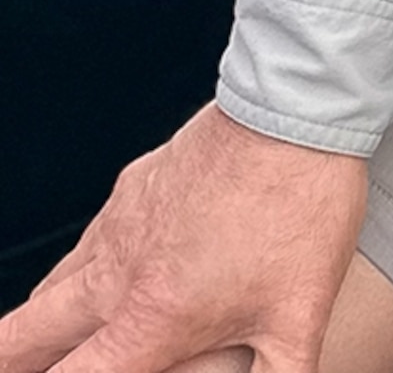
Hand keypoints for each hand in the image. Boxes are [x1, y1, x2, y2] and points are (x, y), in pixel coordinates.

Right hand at [0, 104, 367, 372]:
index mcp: (151, 318)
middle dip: (11, 357)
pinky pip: (90, 239)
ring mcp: (121, 223)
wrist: (295, 107)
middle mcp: (119, 274)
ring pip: (52, 285)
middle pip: (26, 334)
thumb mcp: (301, 318)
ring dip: (41, 320)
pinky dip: (79, 270)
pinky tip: (101, 275)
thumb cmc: (302, 210)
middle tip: (14, 365)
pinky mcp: (134, 185)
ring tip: (44, 342)